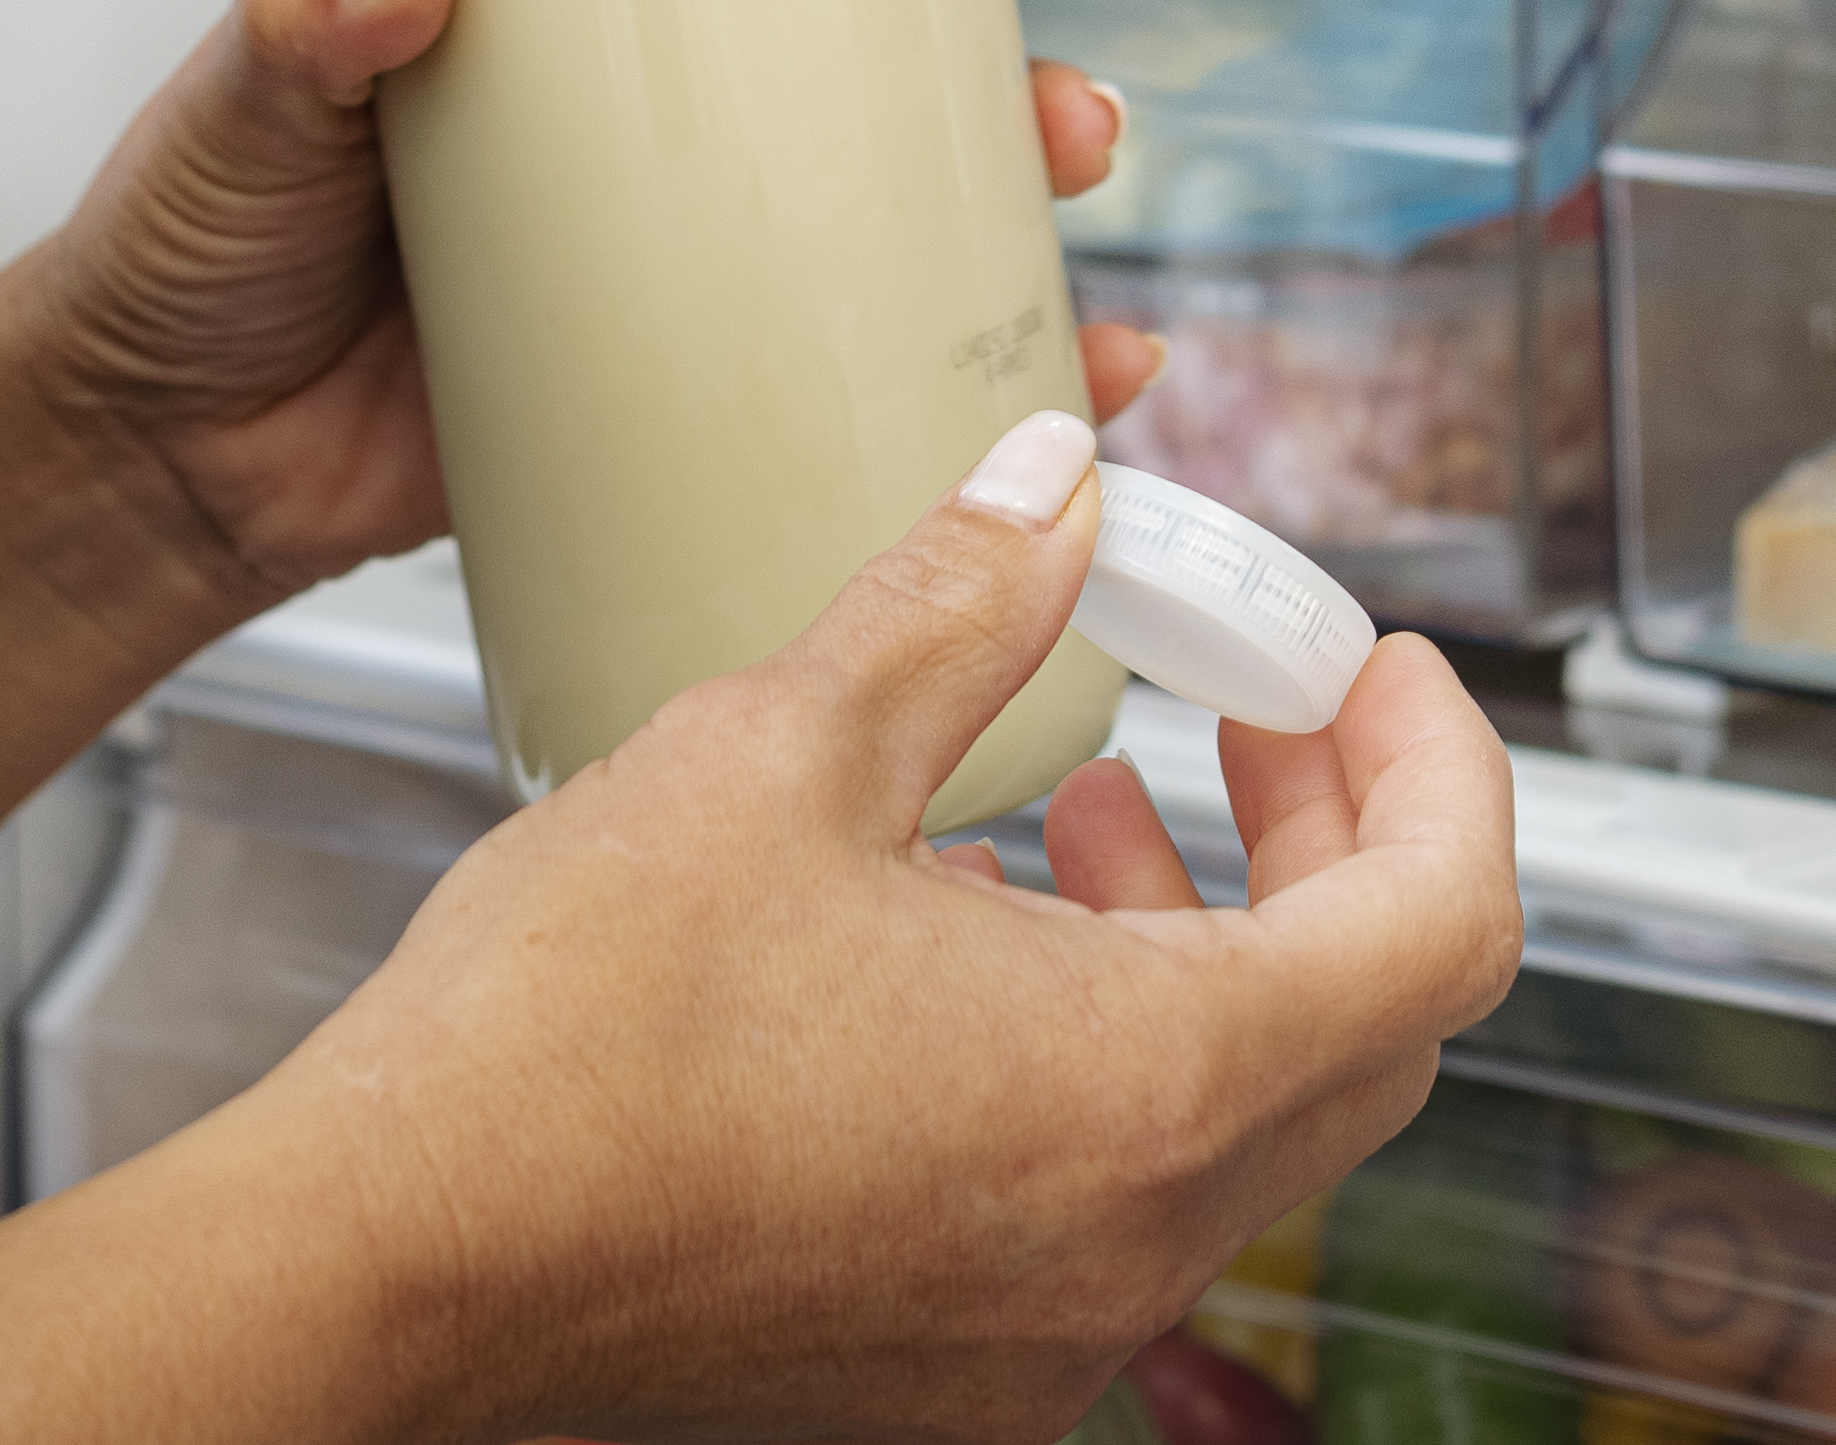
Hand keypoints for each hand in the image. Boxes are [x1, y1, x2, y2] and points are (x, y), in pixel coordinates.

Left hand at [29, 0, 1153, 605]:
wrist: (166, 469)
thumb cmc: (192, 249)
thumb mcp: (241, 96)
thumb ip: (304, 10)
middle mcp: (657, 70)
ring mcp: (700, 214)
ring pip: (924, 139)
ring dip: (1040, 119)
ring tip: (1065, 133)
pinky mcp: (717, 369)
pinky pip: (899, 347)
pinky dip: (1020, 352)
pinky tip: (1094, 354)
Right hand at [162, 418, 1526, 1444]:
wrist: (390, 1257)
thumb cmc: (564, 1037)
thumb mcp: (783, 748)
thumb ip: (959, 601)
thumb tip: (1057, 479)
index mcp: (1145, 1087)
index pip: (1442, 929)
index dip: (1444, 770)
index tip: (1380, 671)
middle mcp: (1130, 1239)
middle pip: (1370, 1036)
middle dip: (1337, 848)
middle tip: (1255, 713)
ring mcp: (1043, 1333)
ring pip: (1242, 1130)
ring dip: (1215, 952)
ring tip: (1089, 809)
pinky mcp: (948, 1371)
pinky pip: (1114, 1206)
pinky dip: (1109, 1064)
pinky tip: (968, 948)